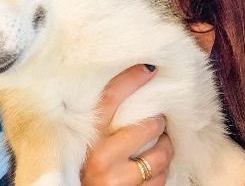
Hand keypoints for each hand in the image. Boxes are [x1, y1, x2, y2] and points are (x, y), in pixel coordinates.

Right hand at [81, 64, 174, 185]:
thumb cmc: (80, 167)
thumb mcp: (82, 141)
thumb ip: (98, 120)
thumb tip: (126, 85)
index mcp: (86, 138)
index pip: (110, 99)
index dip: (131, 79)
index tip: (149, 68)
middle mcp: (101, 159)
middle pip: (147, 126)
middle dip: (157, 123)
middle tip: (156, 121)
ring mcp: (119, 180)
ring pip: (159, 156)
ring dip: (164, 149)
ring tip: (159, 144)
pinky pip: (160, 179)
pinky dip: (160, 172)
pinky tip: (150, 169)